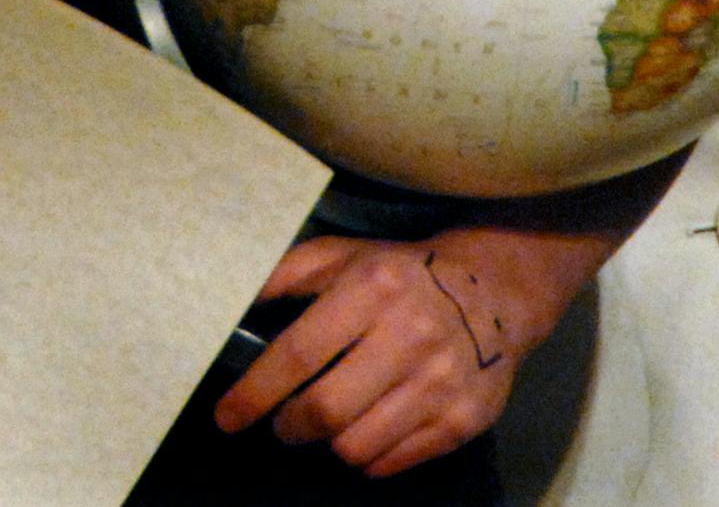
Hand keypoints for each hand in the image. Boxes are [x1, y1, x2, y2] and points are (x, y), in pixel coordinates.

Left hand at [213, 230, 545, 478]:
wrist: (491, 292)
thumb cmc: (399, 273)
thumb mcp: (342, 255)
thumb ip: (286, 274)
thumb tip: (233, 302)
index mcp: (373, 287)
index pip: (300, 352)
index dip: (256, 391)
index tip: (227, 417)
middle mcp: (409, 335)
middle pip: (326, 410)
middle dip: (289, 426)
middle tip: (282, 422)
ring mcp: (441, 383)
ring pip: (356, 446)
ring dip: (328, 443)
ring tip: (326, 424)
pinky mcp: (463, 421)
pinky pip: (392, 463)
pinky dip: (367, 456)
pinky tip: (364, 431)